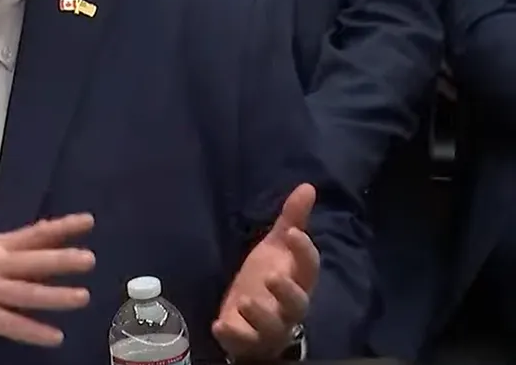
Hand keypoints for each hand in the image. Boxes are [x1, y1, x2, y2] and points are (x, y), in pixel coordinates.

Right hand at [0, 213, 95, 346]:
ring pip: (26, 292)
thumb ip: (12, 254)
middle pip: (32, 261)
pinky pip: (12, 324)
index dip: (61, 227)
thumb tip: (48, 243)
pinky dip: (34, 331)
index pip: (33, 234)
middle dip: (61, 260)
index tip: (87, 222)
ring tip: (82, 297)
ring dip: (56, 296)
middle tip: (88, 259)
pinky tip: (54, 336)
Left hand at [213, 184, 319, 359]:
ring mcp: (269, 327)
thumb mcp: (276, 247)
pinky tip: (219, 324)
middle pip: (298, 304)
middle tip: (272, 277)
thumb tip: (308, 186)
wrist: (252, 320)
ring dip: (260, 314)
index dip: (304, 251)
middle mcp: (289, 308)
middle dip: (288, 292)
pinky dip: (232, 334)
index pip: (309, 268)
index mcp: (298, 281)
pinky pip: (243, 342)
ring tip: (245, 300)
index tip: (292, 233)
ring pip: (273, 327)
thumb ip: (292, 219)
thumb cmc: (269, 279)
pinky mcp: (247, 341)